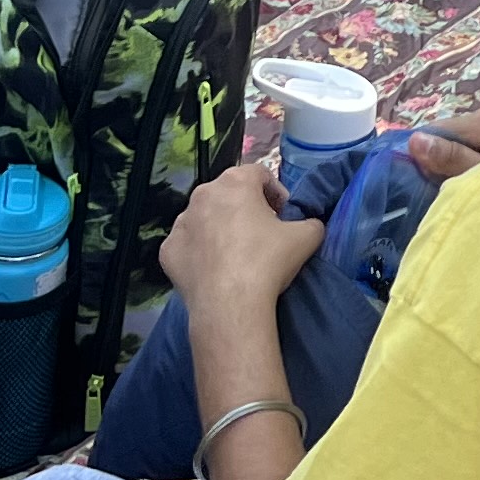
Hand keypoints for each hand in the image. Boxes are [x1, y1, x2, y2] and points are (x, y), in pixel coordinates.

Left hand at [159, 163, 321, 311]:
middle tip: (262, 233)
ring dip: (220, 227)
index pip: (259, 174)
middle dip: (246, 208)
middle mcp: (203, 194)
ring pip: (205, 217)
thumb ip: (311, 221)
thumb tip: (309, 224)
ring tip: (236, 254)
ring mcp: (181, 222)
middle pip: (229, 193)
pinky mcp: (168, 250)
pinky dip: (199, 251)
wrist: (229, 305)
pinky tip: (214, 269)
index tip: (284, 215)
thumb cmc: (267, 262)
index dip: (275, 192)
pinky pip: (188, 244)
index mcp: (235, 182)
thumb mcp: (307, 237)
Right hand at [401, 109, 479, 180]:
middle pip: (440, 134)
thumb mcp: (476, 177)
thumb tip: (415, 139)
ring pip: (445, 141)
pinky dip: (451, 163)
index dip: (425, 154)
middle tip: (444, 183)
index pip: (435, 130)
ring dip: (441, 163)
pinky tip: (458, 177)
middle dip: (434, 159)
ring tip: (452, 183)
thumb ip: (450, 158)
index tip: (431, 177)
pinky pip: (455, 146)